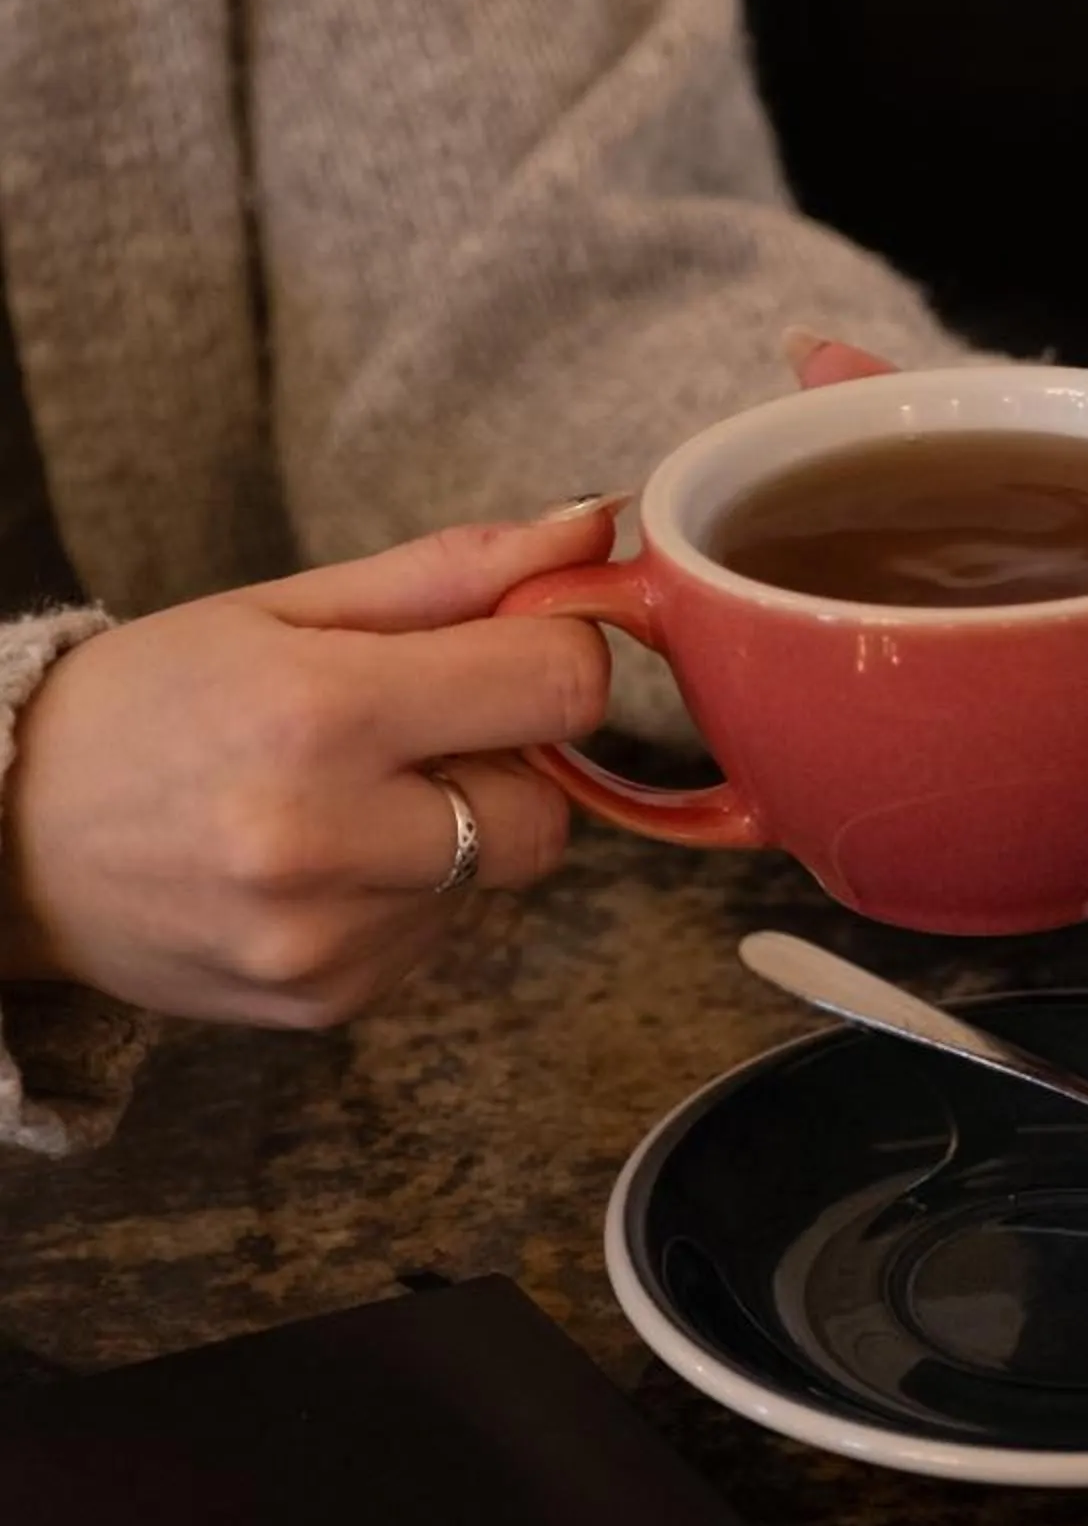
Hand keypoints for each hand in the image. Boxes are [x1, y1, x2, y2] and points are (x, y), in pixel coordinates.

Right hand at [0, 512, 618, 1025]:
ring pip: (497, 877)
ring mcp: (327, 938)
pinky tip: (317, 864)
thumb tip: (592, 524)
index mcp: (319, 712)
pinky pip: (440, 937)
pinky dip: (405, 897)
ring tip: (338, 802)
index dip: (557, 659)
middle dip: (503, 761)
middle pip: (548, 807)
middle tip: (405, 736)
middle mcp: (326, 839)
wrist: (8, 843)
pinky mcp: (327, 1001)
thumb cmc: (145, 707)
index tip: (508, 653)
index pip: (558, 687)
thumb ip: (450, 574)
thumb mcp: (281, 609)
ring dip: (454, 833)